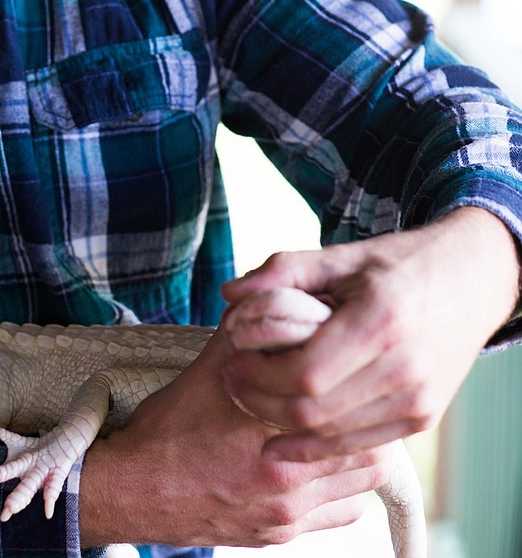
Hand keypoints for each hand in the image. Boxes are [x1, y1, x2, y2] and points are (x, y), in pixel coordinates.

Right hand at [78, 326, 390, 549]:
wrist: (134, 490)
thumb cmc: (167, 431)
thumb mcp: (205, 371)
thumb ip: (243, 335)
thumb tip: (271, 297)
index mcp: (270, 436)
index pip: (346, 413)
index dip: (356, 387)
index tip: (352, 370)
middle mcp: (285, 483)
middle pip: (367, 454)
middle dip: (365, 423)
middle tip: (355, 398)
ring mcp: (285, 515)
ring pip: (360, 488)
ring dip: (358, 457)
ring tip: (342, 431)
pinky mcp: (279, 536)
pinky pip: (340, 515)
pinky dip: (342, 491)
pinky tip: (323, 467)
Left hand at [220, 207, 519, 461]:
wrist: (472, 280)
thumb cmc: (400, 263)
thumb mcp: (343, 256)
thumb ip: (285, 271)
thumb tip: (229, 294)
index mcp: (380, 320)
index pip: (305, 372)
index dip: (259, 376)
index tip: (231, 362)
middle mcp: (404, 367)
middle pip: (315, 410)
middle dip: (262, 403)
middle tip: (232, 383)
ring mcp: (418, 400)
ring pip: (334, 436)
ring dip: (285, 427)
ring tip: (252, 402)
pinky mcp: (423, 417)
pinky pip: (361, 445)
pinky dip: (320, 444)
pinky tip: (288, 433)